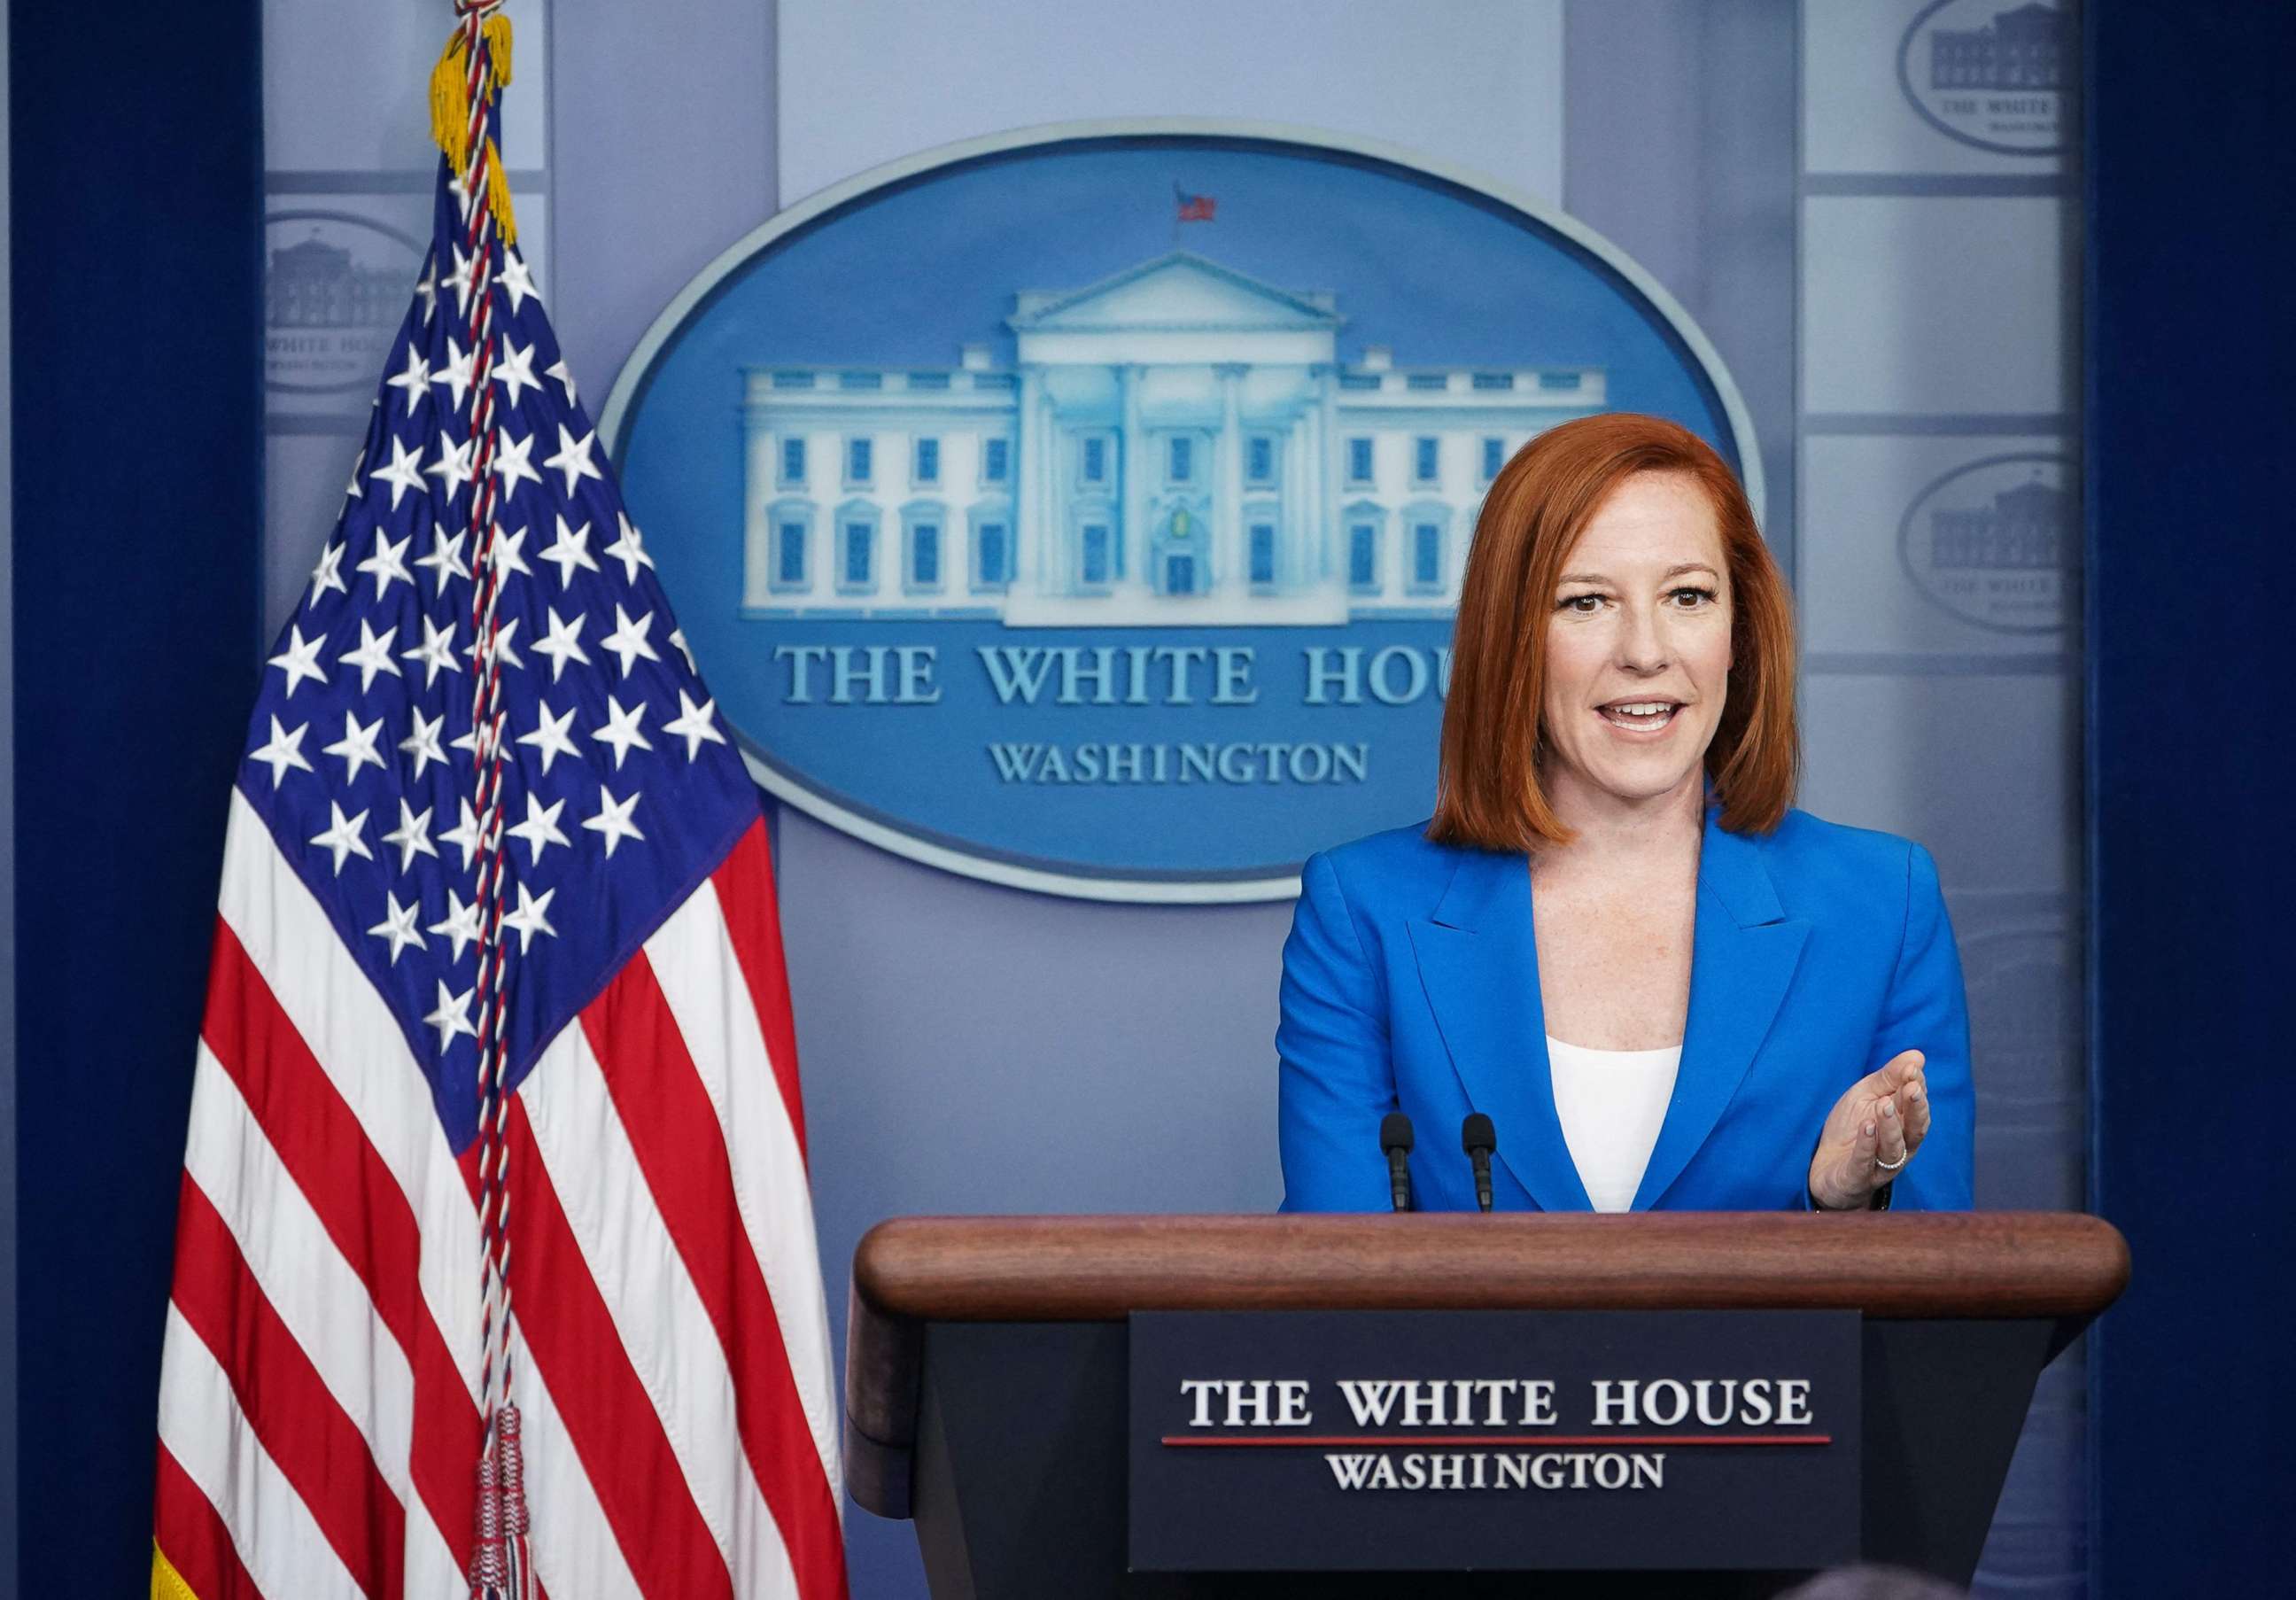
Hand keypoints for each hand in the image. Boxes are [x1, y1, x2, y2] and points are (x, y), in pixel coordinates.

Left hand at [1807, 1050, 1930, 1209]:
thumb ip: (1890, 1078)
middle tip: (1912, 1088)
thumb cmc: (1851, 1128)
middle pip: (1914, 1129)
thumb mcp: (1866, 1096)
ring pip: (1893, 1148)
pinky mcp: (1857, 1178)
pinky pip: (1864, 1162)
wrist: (1826, 1167)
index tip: (1912, 1069)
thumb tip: (1917, 1056)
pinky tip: (1866, 1127)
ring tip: (1883, 1105)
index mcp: (1904, 1124)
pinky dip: (1866, 1145)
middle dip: (1915, 1108)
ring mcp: (1880, 1165)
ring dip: (1890, 1126)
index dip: (1916, 1087)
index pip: (1916, 1105)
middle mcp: (1900, 1146)